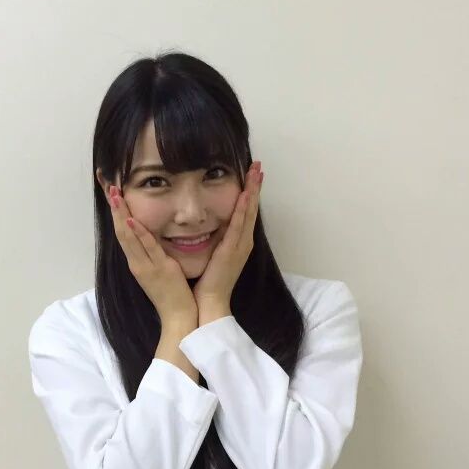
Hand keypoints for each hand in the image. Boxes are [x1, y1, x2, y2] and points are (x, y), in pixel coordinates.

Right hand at [104, 183, 197, 325]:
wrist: (178, 318)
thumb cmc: (171, 295)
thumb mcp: (158, 270)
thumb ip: (152, 254)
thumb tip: (149, 237)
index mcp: (137, 261)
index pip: (123, 231)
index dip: (116, 211)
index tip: (110, 191)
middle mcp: (137, 262)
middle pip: (121, 230)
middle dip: (114, 207)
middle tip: (107, 184)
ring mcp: (146, 266)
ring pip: (129, 236)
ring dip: (121, 214)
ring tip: (115, 194)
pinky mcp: (159, 269)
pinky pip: (148, 248)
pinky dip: (139, 234)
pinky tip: (132, 220)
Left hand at [192, 161, 262, 320]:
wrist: (210, 302)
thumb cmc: (209, 282)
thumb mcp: (214, 256)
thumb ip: (215, 241)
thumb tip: (210, 227)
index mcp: (238, 243)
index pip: (245, 212)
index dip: (250, 193)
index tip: (252, 175)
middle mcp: (243, 242)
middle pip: (251, 208)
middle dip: (255, 186)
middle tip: (258, 165)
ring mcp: (240, 246)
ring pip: (248, 212)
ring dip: (253, 191)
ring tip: (256, 172)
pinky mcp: (232, 250)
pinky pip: (238, 225)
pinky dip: (243, 209)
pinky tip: (245, 194)